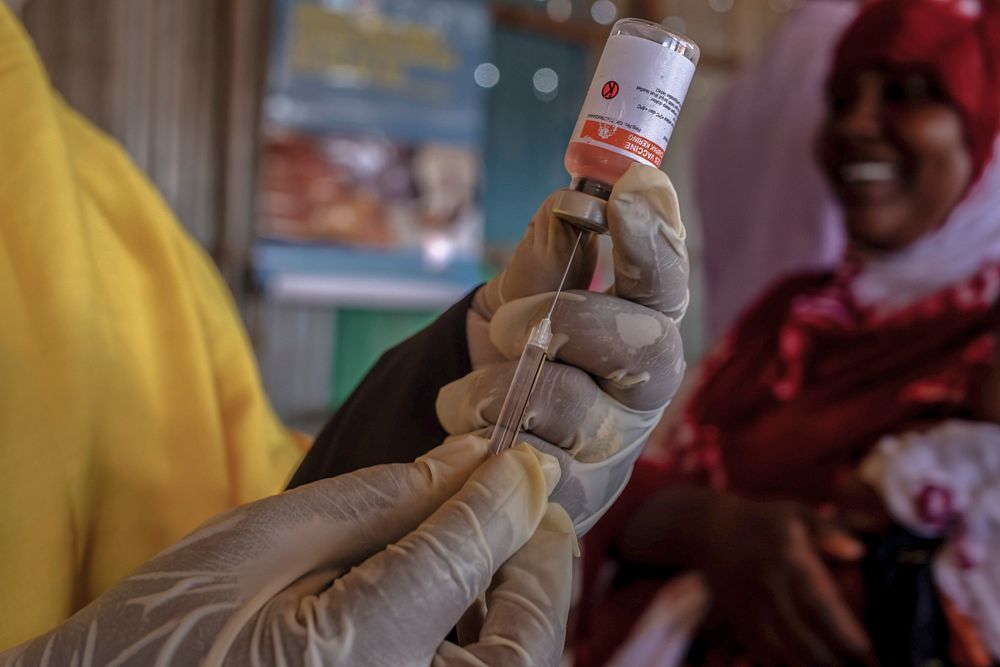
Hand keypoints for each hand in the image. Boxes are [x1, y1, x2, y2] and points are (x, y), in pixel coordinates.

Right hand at [0, 437, 575, 666]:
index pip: (473, 549)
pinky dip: (491, 641)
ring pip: (517, 663)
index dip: (505, 489)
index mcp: (366, 657)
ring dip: (519, 601)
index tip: (512, 455)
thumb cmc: (166, 634)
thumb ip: (383, 500)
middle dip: (532, 556)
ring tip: (488, 544)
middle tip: (515, 501)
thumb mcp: (267, 542)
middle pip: (527, 630)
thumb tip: (472, 458)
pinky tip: (459, 600)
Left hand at [438, 163, 688, 532]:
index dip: (655, 238)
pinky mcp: (576, 500)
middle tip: (507, 324)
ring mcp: (616, 448)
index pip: (666, 281)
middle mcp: (645, 389)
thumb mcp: (521, 296)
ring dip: (498, 388)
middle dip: (563, 322)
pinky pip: (527, 463)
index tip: (632, 188)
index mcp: (642, 326)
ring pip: (568, 406)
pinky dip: (481, 436)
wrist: (481, 437)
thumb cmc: (517, 355)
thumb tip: (570, 202)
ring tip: (466, 393)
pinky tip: (469, 434)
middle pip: (639, 346)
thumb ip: (546, 256)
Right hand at [700, 495, 871, 665]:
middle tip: (859, 665)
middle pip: (808, 643)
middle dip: (837, 661)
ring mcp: (752, 611)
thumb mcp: (797, 514)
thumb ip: (829, 531)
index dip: (847, 635)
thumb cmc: (764, 523)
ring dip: (813, 666)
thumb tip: (858, 552)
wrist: (712, 532)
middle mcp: (770, 591)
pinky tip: (804, 663)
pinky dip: (786, 665)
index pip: (823, 607)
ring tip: (834, 664)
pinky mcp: (740, 623)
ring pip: (788, 656)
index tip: (866, 649)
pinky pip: (765, 657)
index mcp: (790, 562)